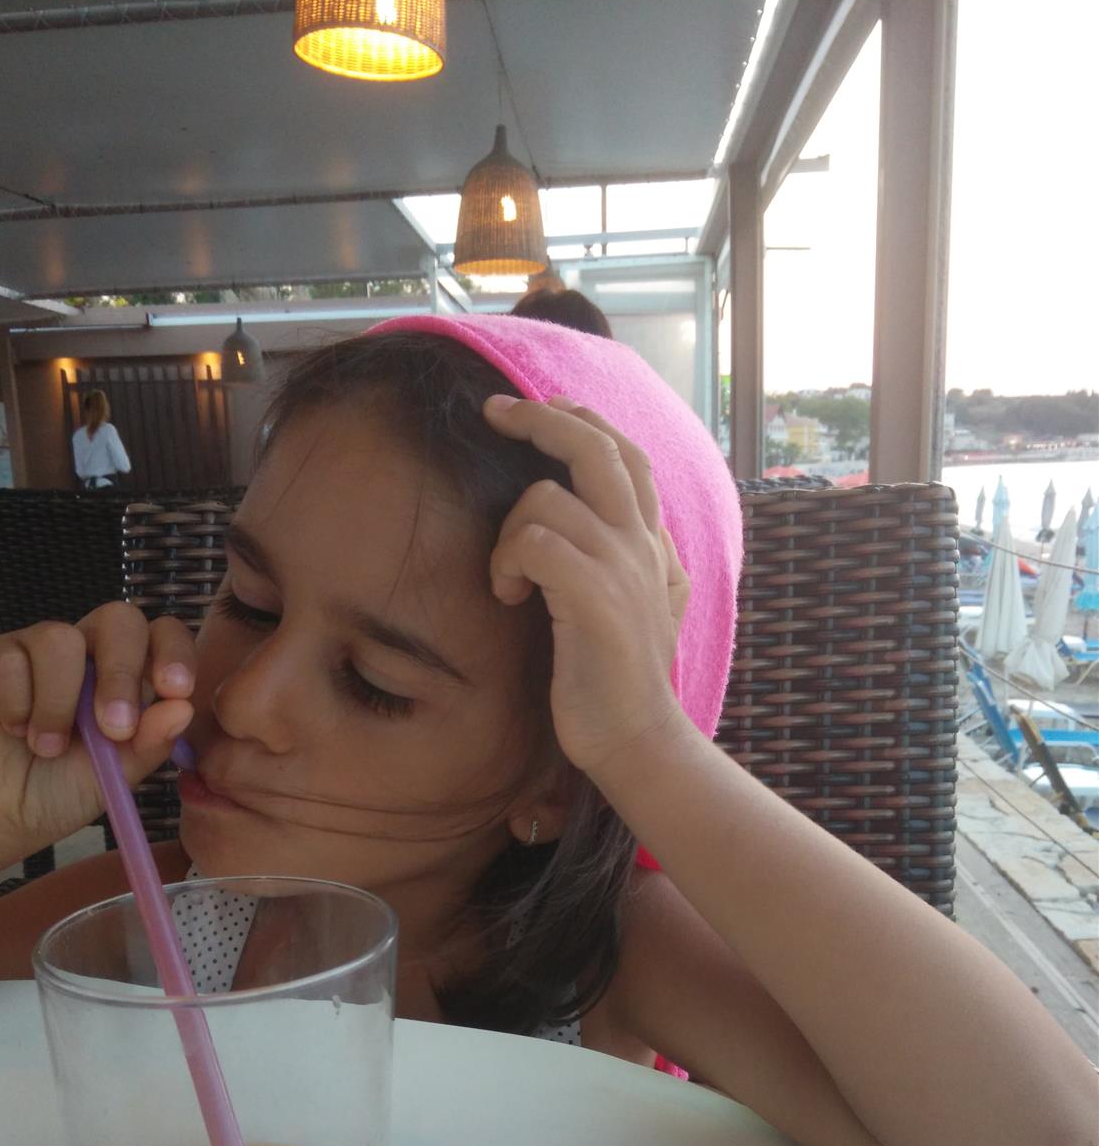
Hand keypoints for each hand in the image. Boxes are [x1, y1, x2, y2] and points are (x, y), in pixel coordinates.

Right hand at [0, 602, 195, 862]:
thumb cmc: (61, 789)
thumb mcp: (116, 775)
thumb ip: (149, 743)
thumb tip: (182, 708)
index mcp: (126, 671)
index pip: (162, 634)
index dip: (174, 652)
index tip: (175, 691)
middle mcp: (84, 650)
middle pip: (118, 619)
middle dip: (123, 674)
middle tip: (115, 729)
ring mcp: (33, 648)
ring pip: (60, 639)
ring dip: (59, 703)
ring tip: (48, 748)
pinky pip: (8, 660)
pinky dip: (16, 705)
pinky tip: (13, 731)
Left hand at [484, 393, 690, 777]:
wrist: (637, 738)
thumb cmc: (619, 676)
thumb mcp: (643, 605)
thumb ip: (636, 555)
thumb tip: (623, 520)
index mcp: (651, 542)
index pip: (626, 453)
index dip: (581, 419)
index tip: (536, 408)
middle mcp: (642, 545)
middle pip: (595, 447)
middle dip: (540, 418)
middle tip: (495, 412)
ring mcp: (623, 569)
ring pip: (548, 498)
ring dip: (509, 531)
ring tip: (507, 577)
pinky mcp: (596, 600)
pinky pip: (537, 542)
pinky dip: (509, 561)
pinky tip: (508, 595)